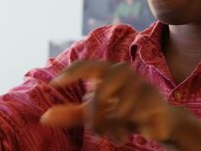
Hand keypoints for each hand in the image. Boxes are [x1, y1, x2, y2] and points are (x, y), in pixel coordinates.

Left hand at [40, 61, 176, 144]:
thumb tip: (43, 118)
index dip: (71, 72)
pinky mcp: (153, 97)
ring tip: (116, 135)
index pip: (87, 65)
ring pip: (118, 109)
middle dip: (94, 118)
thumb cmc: (121, 112)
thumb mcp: (94, 114)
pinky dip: (127, 129)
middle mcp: (123, 72)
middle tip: (95, 134)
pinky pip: (134, 115)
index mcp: (106, 71)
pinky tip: (130, 132)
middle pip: (100, 94)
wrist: (157, 121)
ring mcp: (140, 83)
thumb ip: (70, 114)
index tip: (54, 84)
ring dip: (113, 129)